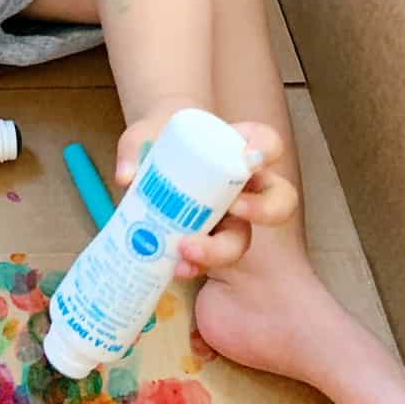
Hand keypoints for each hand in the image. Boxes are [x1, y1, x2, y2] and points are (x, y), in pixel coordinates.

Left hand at [116, 108, 298, 279]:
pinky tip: (178, 268)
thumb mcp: (141, 136)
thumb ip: (133, 149)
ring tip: (189, 251)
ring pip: (245, 239)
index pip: (267, 142)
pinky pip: (214, 259)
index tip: (249, 159)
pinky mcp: (211, 239)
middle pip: (279, 198)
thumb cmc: (155, 139)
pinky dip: (198, 266)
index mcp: (236, 147)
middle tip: (235, 209)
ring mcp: (231, 216)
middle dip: (264, 210)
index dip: (267, 150)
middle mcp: (244, 184)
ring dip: (221, 250)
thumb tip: (125, 177)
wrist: (146, 162)